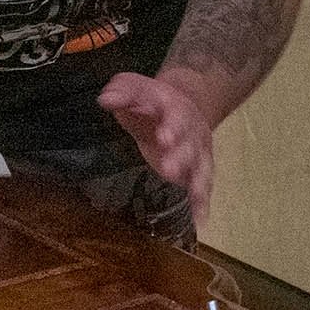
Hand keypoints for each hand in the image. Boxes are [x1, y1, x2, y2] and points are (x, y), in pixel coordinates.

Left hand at [101, 70, 216, 222]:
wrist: (183, 104)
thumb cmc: (150, 101)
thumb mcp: (135, 88)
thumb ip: (121, 92)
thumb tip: (106, 99)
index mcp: (174, 107)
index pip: (174, 114)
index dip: (171, 126)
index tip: (164, 137)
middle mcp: (191, 129)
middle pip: (189, 143)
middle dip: (181, 156)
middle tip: (169, 170)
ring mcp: (197, 150)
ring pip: (200, 165)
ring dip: (195, 181)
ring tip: (192, 195)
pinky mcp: (199, 169)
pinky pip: (203, 186)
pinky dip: (202, 204)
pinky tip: (199, 221)